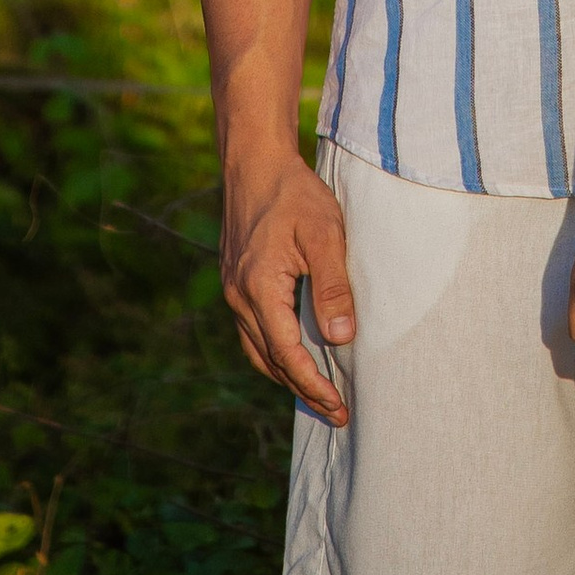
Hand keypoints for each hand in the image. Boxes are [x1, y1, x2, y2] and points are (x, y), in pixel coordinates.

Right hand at [221, 140, 354, 425]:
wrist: (255, 161)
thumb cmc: (294, 193)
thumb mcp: (325, 233)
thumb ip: (332, 286)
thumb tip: (341, 338)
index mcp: (258, 289)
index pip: (287, 355)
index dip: (314, 384)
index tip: (339, 405)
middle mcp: (239, 298)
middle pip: (271, 361)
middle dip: (304, 390)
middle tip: (337, 412)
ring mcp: (233, 291)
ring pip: (258, 351)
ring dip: (287, 375)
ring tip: (318, 394)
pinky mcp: (236, 282)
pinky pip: (253, 332)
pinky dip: (274, 353)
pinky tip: (294, 355)